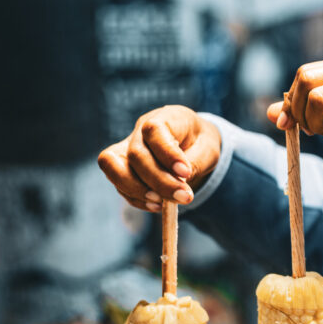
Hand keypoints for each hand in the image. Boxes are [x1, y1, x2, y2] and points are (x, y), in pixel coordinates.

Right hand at [97, 105, 220, 210]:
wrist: (192, 144)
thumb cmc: (200, 143)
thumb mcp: (208, 149)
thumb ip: (195, 163)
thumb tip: (179, 182)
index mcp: (165, 118)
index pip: (154, 130)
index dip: (167, 153)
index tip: (185, 172)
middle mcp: (139, 131)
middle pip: (136, 154)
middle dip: (158, 180)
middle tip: (183, 197)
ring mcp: (126, 149)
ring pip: (114, 167)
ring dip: (138, 190)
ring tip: (163, 204)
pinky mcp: (121, 168)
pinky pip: (119, 185)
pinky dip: (137, 199)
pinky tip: (157, 206)